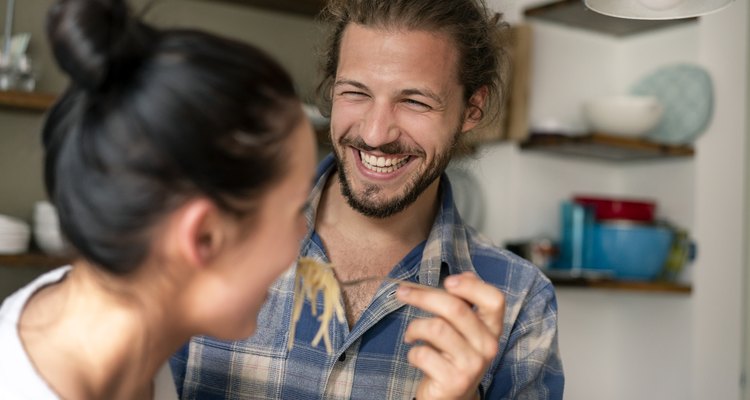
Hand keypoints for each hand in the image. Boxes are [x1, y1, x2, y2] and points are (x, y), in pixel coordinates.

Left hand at [396, 272, 504, 399]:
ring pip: (436, 328)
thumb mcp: (463, 331)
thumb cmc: (452, 357)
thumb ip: (465, 304)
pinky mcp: (454, 380)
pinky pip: (423, 353)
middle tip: (402, 293)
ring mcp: (472, 365)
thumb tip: (464, 276)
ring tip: (411, 334)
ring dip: (414, 327)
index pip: (494, 300)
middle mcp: (487, 346)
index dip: (471, 286)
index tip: (448, 281)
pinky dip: (412, 351)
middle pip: (456, 308)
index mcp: (491, 329)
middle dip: (423, 296)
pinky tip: (416, 355)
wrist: (451, 398)